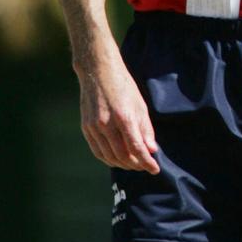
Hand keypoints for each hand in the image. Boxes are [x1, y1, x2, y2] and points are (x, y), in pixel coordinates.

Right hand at [77, 55, 158, 173]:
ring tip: (134, 164)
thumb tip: (151, 150)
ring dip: (123, 164)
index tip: (155, 169)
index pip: (137, 148)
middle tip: (145, 166)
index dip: (147, 162)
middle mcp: (107, 124)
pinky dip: (108, 159)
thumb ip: (145, 129)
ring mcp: (94, 127)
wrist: (98, 72)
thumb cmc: (123, 86)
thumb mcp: (140, 105)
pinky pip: (97, 151)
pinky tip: (117, 160)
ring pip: (109, 156)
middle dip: (136, 165)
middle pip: (123, 156)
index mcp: (124, 117)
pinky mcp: (86, 127)